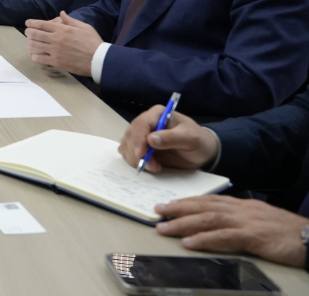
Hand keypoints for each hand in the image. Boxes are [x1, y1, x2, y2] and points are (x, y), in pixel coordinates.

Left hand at [23, 11, 102, 75]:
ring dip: (30, 43)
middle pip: (35, 34)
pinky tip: (34, 54)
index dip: (32, 23)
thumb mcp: (84, 27)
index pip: (42, 24)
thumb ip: (70, 20)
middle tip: (27, 33)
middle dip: (28, 32)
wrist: (98, 59)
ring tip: (29, 43)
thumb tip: (61, 13)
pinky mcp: (56, 62)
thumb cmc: (93, 42)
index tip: (27, 23)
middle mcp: (56, 39)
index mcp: (62, 29)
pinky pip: (40, 58)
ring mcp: (55, 51)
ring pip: (35, 46)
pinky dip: (34, 55)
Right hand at [119, 106, 218, 173]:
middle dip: (137, 152)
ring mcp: (141, 136)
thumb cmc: (198, 140)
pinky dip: (135, 162)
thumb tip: (151, 139)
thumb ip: (172, 138)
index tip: (141, 154)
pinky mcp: (140, 148)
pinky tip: (150, 166)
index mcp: (158, 114)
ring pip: (127, 146)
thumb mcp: (191, 138)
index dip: (138, 139)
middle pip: (130, 135)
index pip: (141, 124)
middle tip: (151, 165)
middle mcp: (146, 123)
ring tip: (155, 167)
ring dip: (136, 159)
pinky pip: (129, 154)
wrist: (201, 152)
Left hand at [155, 196, 308, 267]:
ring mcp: (247, 222)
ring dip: (183, 223)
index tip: (167, 204)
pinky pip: (224, 237)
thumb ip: (239, 219)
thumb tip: (217, 222)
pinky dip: (204, 239)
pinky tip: (188, 242)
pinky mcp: (254, 237)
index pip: (208, 200)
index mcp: (242, 205)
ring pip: (208, 219)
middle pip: (203, 206)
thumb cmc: (287, 232)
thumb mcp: (259, 220)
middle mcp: (241, 210)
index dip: (186, 201)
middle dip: (177, 208)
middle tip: (156, 212)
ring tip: (163, 227)